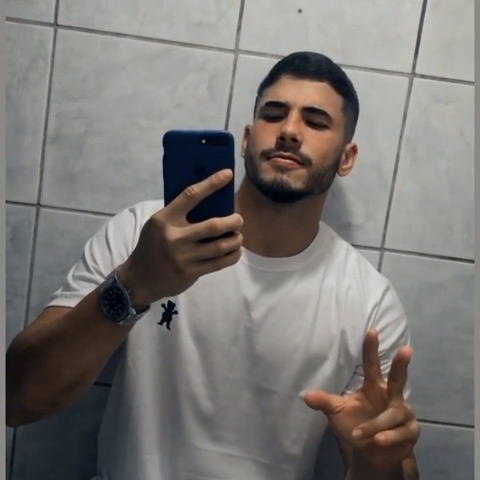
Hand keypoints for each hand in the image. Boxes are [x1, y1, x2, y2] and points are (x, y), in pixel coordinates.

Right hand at [118, 169, 242, 306]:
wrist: (139, 278)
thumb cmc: (152, 245)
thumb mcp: (158, 224)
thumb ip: (178, 214)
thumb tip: (211, 201)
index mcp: (164, 219)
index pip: (190, 195)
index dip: (211, 184)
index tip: (228, 174)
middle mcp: (174, 237)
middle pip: (214, 226)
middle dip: (233, 221)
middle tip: (239, 219)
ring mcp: (183, 257)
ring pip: (220, 246)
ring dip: (235, 240)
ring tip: (238, 236)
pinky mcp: (191, 272)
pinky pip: (219, 263)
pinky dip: (232, 255)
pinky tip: (235, 251)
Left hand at [304, 329, 419, 469]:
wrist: (374, 454)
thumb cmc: (358, 425)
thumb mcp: (338, 413)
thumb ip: (325, 402)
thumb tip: (305, 396)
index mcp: (373, 387)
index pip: (371, 365)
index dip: (370, 349)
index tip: (371, 330)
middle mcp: (391, 396)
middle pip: (398, 378)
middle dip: (401, 364)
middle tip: (406, 349)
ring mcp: (403, 413)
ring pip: (391, 415)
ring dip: (375, 426)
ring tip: (360, 435)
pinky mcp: (410, 431)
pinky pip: (400, 432)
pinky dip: (388, 437)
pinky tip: (379, 441)